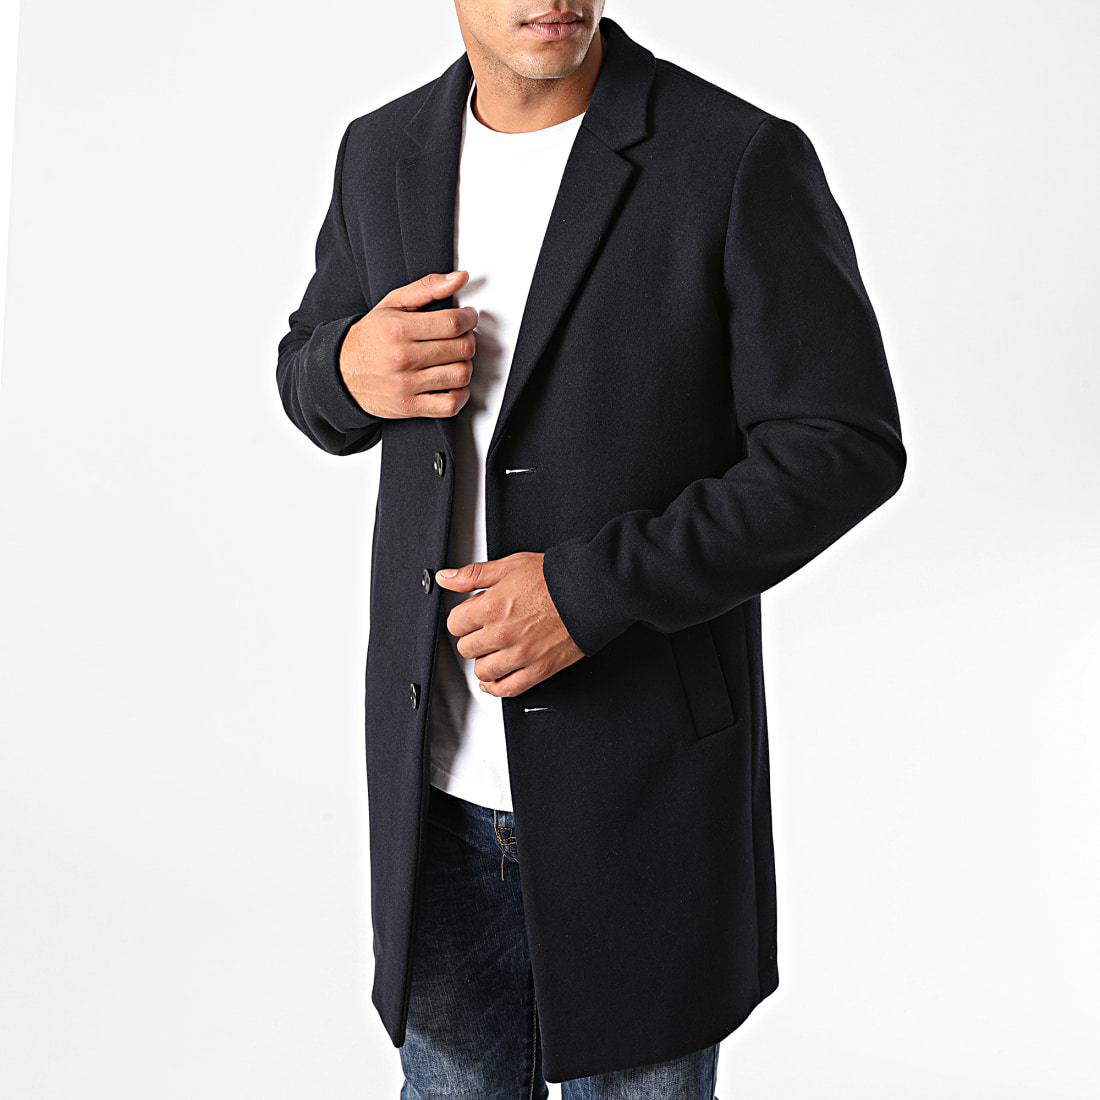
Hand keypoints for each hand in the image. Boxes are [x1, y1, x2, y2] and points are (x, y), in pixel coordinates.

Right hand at [339, 270, 477, 418]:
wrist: (339, 373)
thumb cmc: (369, 338)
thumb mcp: (392, 304)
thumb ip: (427, 288)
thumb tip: (460, 278)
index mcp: (399, 329)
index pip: (452, 323)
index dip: (469, 318)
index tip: (469, 317)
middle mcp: (403, 358)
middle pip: (461, 348)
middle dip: (469, 339)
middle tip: (463, 336)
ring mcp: (407, 385)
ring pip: (460, 375)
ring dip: (466, 365)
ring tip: (456, 358)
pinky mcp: (409, 407)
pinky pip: (450, 405)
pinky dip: (460, 395)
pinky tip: (453, 383)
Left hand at [436, 552, 583, 696]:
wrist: (591, 592)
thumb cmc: (556, 578)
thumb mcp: (510, 565)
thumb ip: (473, 575)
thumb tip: (446, 578)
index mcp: (492, 607)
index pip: (455, 624)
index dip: (463, 618)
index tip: (472, 615)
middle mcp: (502, 634)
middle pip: (466, 649)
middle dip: (473, 638)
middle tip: (486, 629)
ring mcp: (520, 655)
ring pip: (482, 671)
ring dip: (484, 662)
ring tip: (494, 650)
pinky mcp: (538, 670)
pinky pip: (507, 688)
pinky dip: (497, 687)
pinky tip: (495, 679)